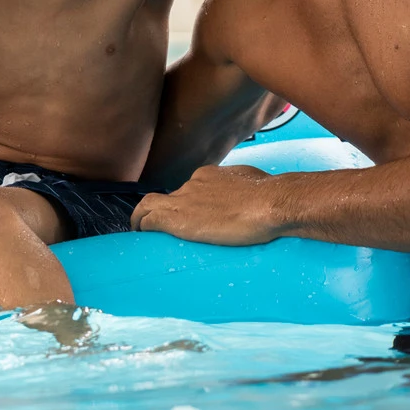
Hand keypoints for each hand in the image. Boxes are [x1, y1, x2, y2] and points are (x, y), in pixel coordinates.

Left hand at [130, 164, 280, 245]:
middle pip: (171, 197)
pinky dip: (141, 225)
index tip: (188, 212)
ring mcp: (184, 199)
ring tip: (139, 228)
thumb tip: (251, 192)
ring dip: (142, 215)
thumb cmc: (270, 195)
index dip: (186, 200)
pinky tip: (139, 234)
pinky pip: (150, 219)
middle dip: (164, 209)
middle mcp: (193, 183)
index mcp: (211, 175)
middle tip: (158, 224)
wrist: (270, 203)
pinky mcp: (178, 218)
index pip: (191, 187)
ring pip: (151, 204)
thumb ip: (245, 186)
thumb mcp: (255, 182)